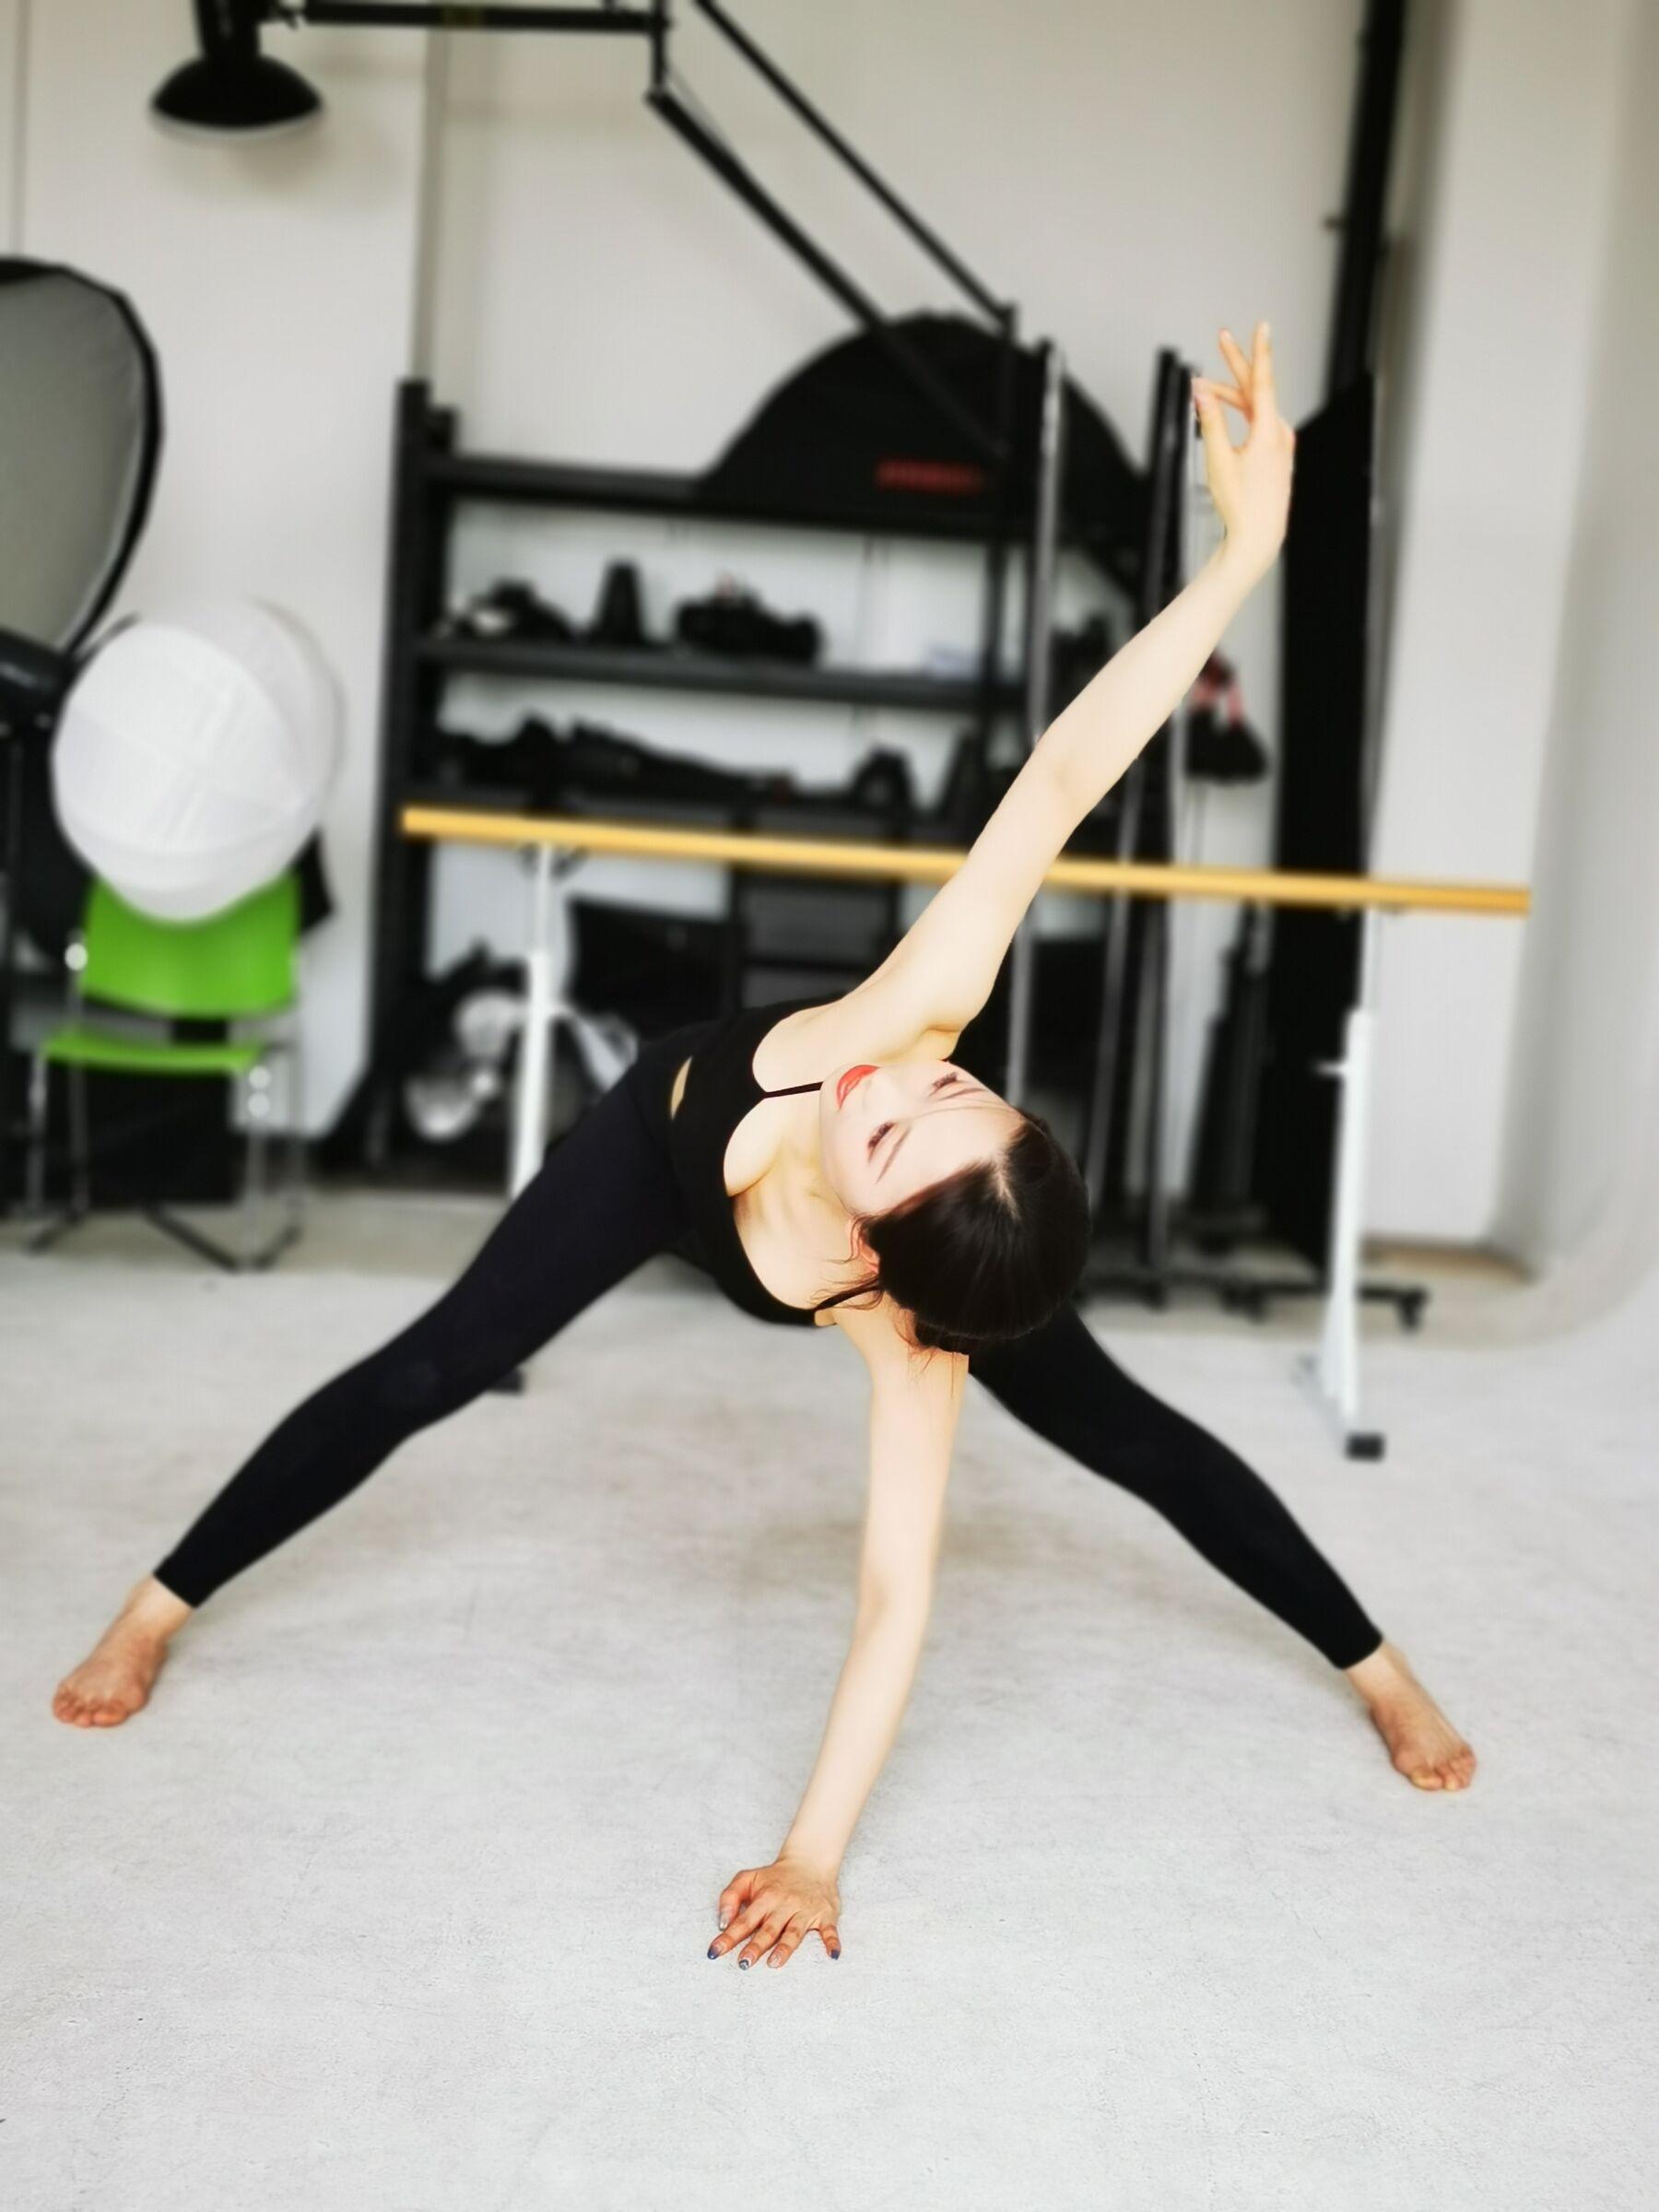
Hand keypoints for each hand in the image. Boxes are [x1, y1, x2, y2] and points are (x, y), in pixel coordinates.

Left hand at [706, 1855, 842, 1969]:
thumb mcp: (748, 1878)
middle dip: (755, 1946)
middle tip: (743, 1963)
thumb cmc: (775, 1877)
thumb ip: (730, 1896)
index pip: (744, 1920)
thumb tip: (722, 1923)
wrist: (810, 1861)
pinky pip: (829, 1931)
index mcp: (765, 1897)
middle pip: (768, 1929)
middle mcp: (785, 1905)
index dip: (728, 1937)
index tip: (714, 1952)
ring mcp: (806, 1910)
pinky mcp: (825, 1915)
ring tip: (774, 1963)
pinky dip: (832, 1942)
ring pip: (794, 1932)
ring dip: (785, 1948)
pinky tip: (832, 1955)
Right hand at [1192, 321, 1295, 581]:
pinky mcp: (1277, 455)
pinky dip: (1241, 414)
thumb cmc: (1241, 506)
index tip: (1262, 327)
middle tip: (1223, 340)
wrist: (1258, 538)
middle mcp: (1280, 434)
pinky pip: (1259, 424)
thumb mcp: (1218, 461)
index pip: (1263, 381)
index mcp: (1268, 432)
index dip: (1259, 351)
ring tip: (1206, 393)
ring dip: (1231, 397)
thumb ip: (1209, 421)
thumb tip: (1201, 392)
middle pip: (1256, 390)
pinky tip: (1228, 416)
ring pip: (1255, 408)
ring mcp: (1281, 445)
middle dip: (1236, 366)